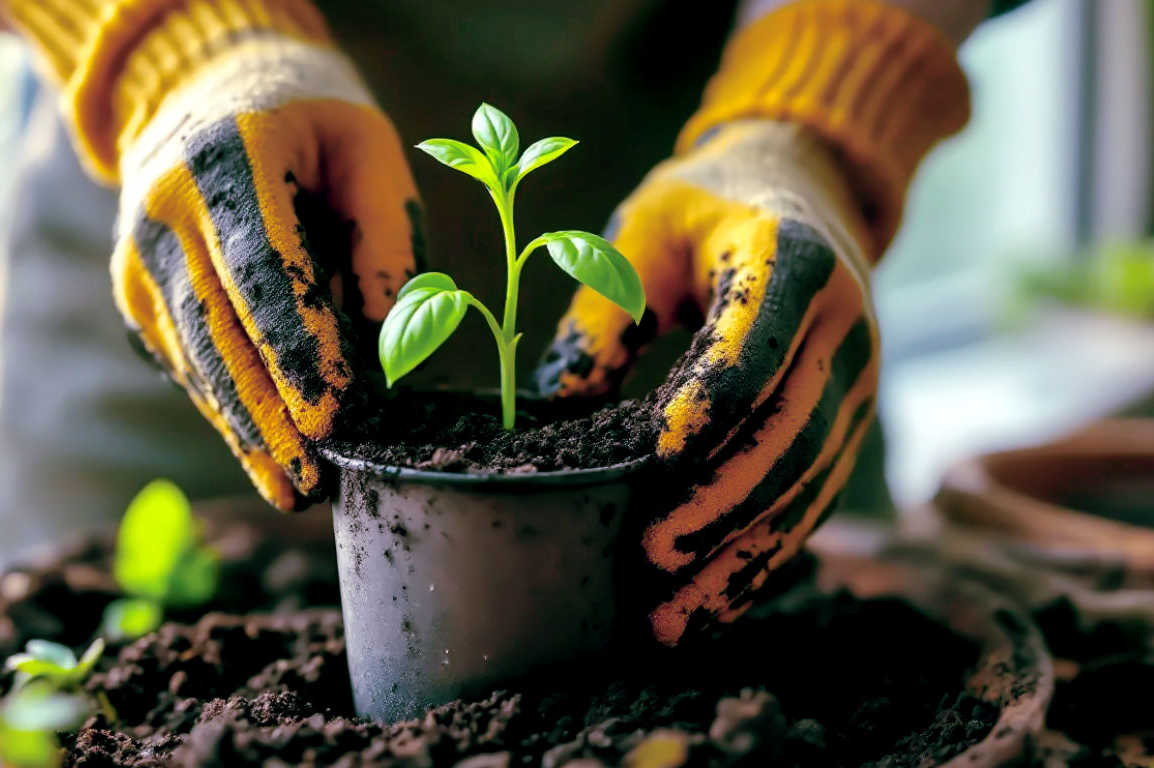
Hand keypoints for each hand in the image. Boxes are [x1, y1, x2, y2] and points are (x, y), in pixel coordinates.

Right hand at [108, 28, 420, 509]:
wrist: (201, 90)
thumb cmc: (308, 122)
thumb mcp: (367, 150)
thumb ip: (387, 240)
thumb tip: (395, 351)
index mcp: (228, 157)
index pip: (262, 266)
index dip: (296, 348)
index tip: (331, 417)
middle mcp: (165, 210)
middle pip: (219, 329)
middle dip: (269, 415)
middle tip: (314, 483)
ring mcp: (140, 258)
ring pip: (197, 359)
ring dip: (245, 430)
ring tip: (296, 490)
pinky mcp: (136, 296)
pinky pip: (187, 362)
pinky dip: (227, 410)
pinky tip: (265, 454)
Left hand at [535, 0, 969, 645]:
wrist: (803, 190)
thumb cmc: (705, 208)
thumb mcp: (643, 231)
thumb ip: (605, 310)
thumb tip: (554, 407)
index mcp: (793, 260)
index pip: (757, 342)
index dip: (714, 400)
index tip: (659, 454)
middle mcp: (844, 326)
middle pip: (790, 429)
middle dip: (721, 498)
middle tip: (651, 551)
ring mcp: (856, 382)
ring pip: (806, 481)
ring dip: (740, 548)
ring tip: (671, 610)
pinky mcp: (848, 423)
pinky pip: (810, 500)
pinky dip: (760, 556)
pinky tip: (710, 603)